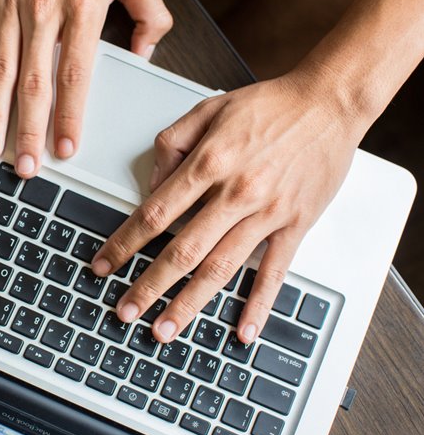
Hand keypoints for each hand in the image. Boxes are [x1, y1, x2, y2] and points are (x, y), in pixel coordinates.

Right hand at [0, 0, 172, 176]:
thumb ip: (148, 16)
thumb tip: (146, 54)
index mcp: (82, 8)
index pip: (75, 76)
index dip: (69, 118)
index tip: (65, 149)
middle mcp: (43, 10)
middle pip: (33, 83)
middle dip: (28, 132)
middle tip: (25, 167)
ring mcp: (9, 4)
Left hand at [91, 71, 363, 343]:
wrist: (329, 103)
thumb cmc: (269, 106)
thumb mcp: (208, 109)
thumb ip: (172, 143)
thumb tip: (152, 184)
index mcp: (209, 163)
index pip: (155, 213)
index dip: (125, 243)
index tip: (105, 265)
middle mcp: (235, 192)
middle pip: (182, 250)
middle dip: (148, 286)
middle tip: (125, 311)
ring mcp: (267, 213)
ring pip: (220, 268)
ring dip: (189, 303)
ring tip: (164, 330)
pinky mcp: (295, 224)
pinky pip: (274, 272)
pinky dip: (258, 304)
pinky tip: (242, 331)